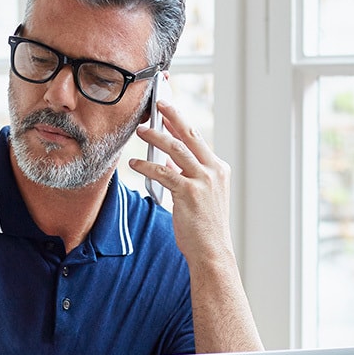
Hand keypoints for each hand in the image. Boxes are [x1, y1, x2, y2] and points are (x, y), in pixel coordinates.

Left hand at [129, 98, 235, 266]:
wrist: (211, 251)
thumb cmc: (203, 226)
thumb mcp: (199, 196)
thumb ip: (186, 175)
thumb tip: (168, 160)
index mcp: (218, 169)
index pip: (197, 139)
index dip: (180, 122)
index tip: (167, 110)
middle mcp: (213, 171)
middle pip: (190, 135)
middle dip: (172, 117)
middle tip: (158, 103)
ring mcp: (203, 181)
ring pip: (176, 149)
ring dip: (155, 137)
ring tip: (140, 130)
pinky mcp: (189, 193)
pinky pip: (163, 172)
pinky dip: (147, 166)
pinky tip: (135, 164)